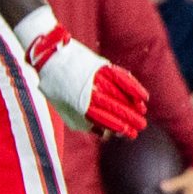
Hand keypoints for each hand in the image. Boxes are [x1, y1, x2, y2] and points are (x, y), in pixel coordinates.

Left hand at [24, 23, 147, 136]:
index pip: (104, 119)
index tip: (130, 134)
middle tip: (141, 126)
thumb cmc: (57, 88)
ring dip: (133, 105)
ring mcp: (96, 79)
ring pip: (119, 94)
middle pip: (114, 107)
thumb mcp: (64, 110)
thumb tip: (104, 134)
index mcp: (79, 106)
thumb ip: (83, 122)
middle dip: (130, 118)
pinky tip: (143, 96)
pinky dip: (133, 87)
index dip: (119, 127)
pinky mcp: (101, 66)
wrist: (49, 58)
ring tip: (142, 112)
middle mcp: (89, 92)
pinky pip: (121, 78)